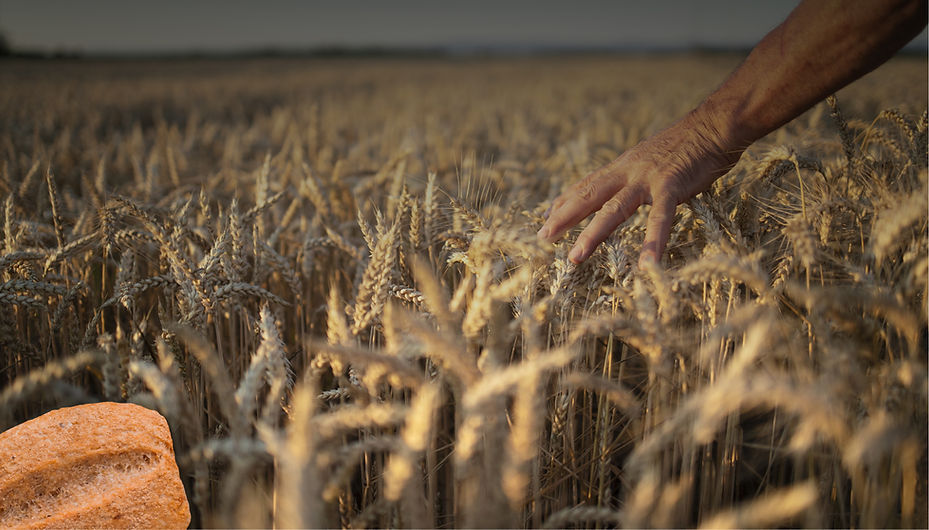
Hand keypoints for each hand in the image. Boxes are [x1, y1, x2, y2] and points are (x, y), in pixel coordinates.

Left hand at [537, 108, 743, 266]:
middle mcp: (627, 172)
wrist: (713, 126)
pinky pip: (660, 218)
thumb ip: (631, 176)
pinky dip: (653, 242)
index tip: (546, 218)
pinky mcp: (671, 187)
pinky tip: (647, 265)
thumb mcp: (648, 159)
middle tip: (542, 238)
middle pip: (588, 196)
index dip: (564, 202)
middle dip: (563, 218)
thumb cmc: (685, 146)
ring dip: (593, 234)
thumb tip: (617, 189)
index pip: (586, 186)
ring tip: (575, 258)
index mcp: (622, 167)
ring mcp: (647, 180)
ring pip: (613, 209)